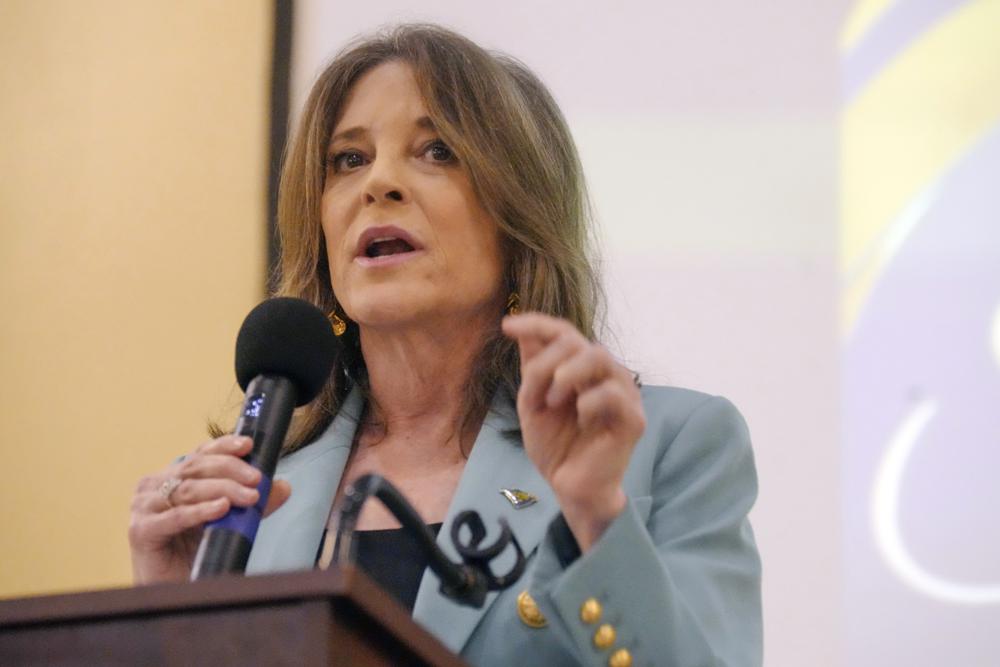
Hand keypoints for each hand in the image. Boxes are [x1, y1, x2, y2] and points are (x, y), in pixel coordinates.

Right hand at [127, 435, 291, 583]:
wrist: (173, 588)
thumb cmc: (195, 549)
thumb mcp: (229, 519)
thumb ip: (252, 502)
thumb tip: (282, 486)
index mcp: (173, 476)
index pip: (201, 453)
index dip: (224, 446)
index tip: (248, 445)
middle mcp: (155, 485)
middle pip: (196, 468)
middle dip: (231, 470)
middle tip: (256, 479)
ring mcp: (144, 506)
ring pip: (188, 489)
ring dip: (222, 490)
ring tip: (248, 496)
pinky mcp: (141, 531)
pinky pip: (175, 517)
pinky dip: (200, 511)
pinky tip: (221, 508)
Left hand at [502, 313, 645, 550]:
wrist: (569, 487)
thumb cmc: (556, 445)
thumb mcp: (533, 402)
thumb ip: (533, 368)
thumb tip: (521, 328)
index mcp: (583, 369)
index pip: (565, 333)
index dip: (537, 324)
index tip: (507, 326)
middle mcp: (606, 374)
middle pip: (578, 342)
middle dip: (546, 364)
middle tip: (533, 396)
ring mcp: (623, 394)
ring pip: (599, 356)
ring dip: (566, 376)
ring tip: (553, 404)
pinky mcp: (633, 419)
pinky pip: (611, 393)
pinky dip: (587, 402)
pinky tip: (581, 420)